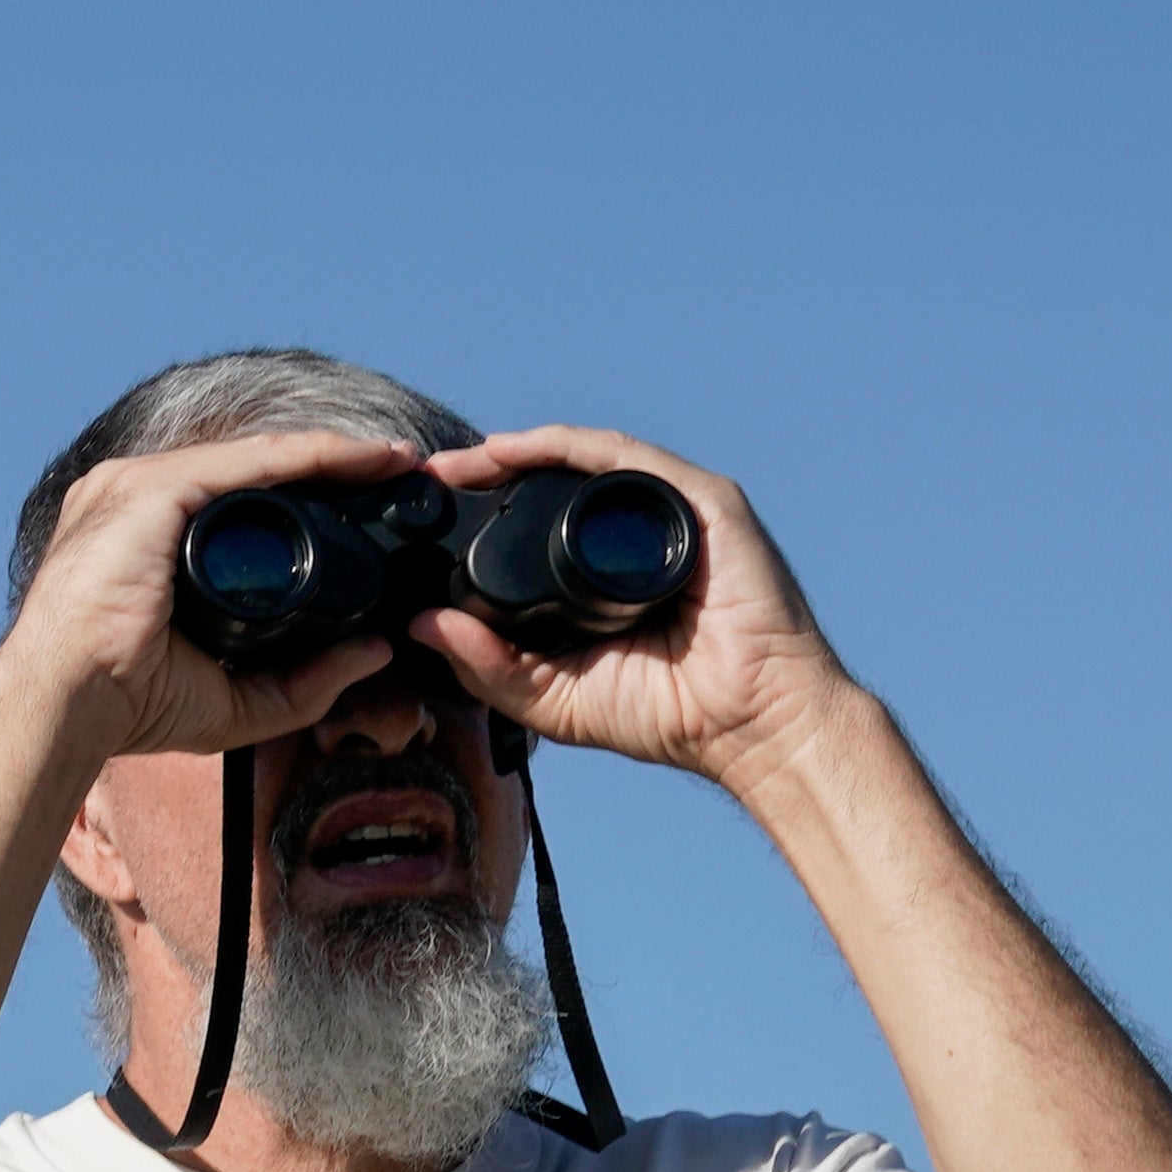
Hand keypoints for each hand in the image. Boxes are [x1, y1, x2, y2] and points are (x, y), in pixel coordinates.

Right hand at [0, 426, 446, 765]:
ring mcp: (139, 485)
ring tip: (396, 460)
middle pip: (254, 471)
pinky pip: (251, 461)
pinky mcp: (153, 488)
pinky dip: (313, 456)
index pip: (241, 500)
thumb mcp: (235, 700)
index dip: (313, 495)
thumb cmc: (125, 703)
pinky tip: (360, 458)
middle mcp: (136, 497)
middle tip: (399, 473)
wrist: (66, 703)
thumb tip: (375, 652)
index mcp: (143, 536)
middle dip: (332, 468)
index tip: (375, 503)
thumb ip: (304, 683)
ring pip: (259, 457)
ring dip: (335, 453)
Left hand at [404, 426, 857, 792]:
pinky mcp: (703, 501)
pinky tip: (518, 450)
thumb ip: (488, 665)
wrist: (750, 724)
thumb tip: (421, 627)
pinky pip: (623, 458)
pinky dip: (566, 447)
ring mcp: (674, 512)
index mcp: (606, 573)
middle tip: (429, 477)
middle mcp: (640, 533)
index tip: (424, 516)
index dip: (481, 514)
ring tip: (460, 463)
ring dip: (516, 451)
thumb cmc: (668, 713)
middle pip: (556, 485)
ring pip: (584, 459)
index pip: (537, 527)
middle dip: (489, 474)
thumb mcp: (551, 695)